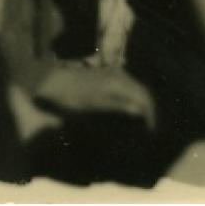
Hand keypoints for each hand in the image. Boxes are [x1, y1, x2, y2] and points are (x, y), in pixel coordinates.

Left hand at [34, 62, 154, 124]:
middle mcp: (119, 75)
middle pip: (142, 92)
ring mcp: (112, 74)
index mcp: (118, 83)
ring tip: (142, 121)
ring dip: (141, 103)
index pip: (144, 98)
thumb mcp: (96, 105)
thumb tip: (141, 112)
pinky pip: (127, 87)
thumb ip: (119, 106)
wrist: (53, 82)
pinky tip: (128, 110)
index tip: (151, 131)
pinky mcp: (106, 76)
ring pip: (135, 88)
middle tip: (149, 129)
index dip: (151, 115)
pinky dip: (132, 98)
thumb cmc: (73, 96)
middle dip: (149, 109)